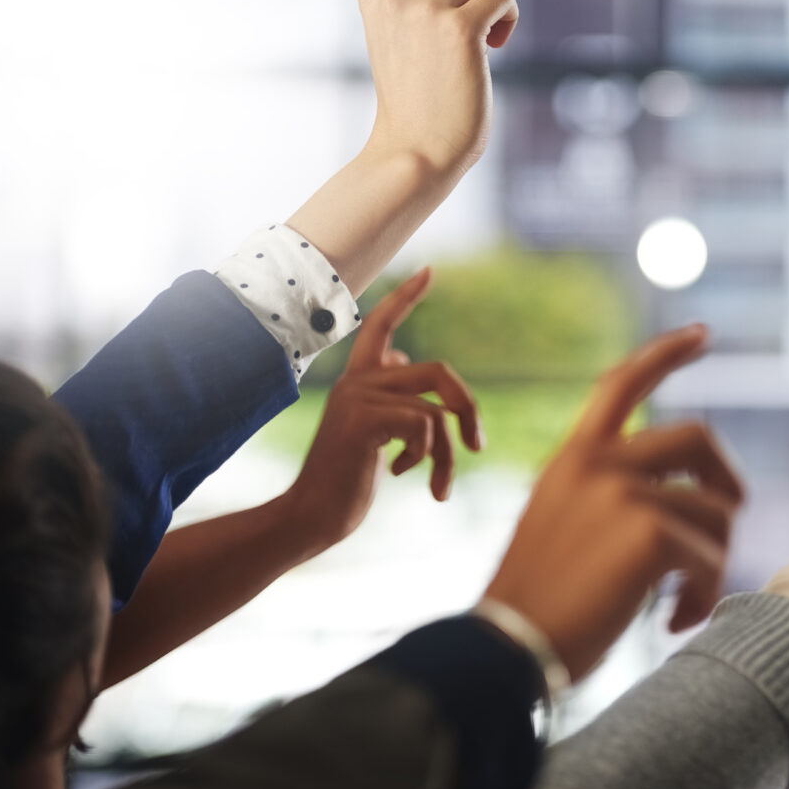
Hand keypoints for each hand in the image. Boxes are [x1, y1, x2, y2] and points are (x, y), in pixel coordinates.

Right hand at [281, 267, 482, 549]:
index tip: (429, 271)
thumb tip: (404, 358)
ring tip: (440, 487)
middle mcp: (357, 381)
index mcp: (360, 380)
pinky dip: (427, 456)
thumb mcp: (372, 430)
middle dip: (469, 409)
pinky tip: (401, 474)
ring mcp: (357, 398)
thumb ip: (388, 394)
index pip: (382, 325)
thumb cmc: (345, 480)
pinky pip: (424, 425)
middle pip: (440, 372)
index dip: (405, 298)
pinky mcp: (361, 420)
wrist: (311, 516)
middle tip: (477, 447)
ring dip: (449, 454)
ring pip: (436, 409)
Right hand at [483, 325, 744, 680]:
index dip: (665, 353)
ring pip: (715, 512)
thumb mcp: (559, 525)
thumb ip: (608, 498)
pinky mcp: (649, 533)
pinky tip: (674, 619)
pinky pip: (711, 557)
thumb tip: (687, 502)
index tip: (701, 333)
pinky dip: (704, 593)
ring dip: (711, 562)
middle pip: (698, 438)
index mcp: (572, 458)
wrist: (504, 651)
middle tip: (727, 525)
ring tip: (679, 603)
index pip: (621, 384)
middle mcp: (598, 464)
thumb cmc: (535, 608)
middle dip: (727, 481)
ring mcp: (624, 494)